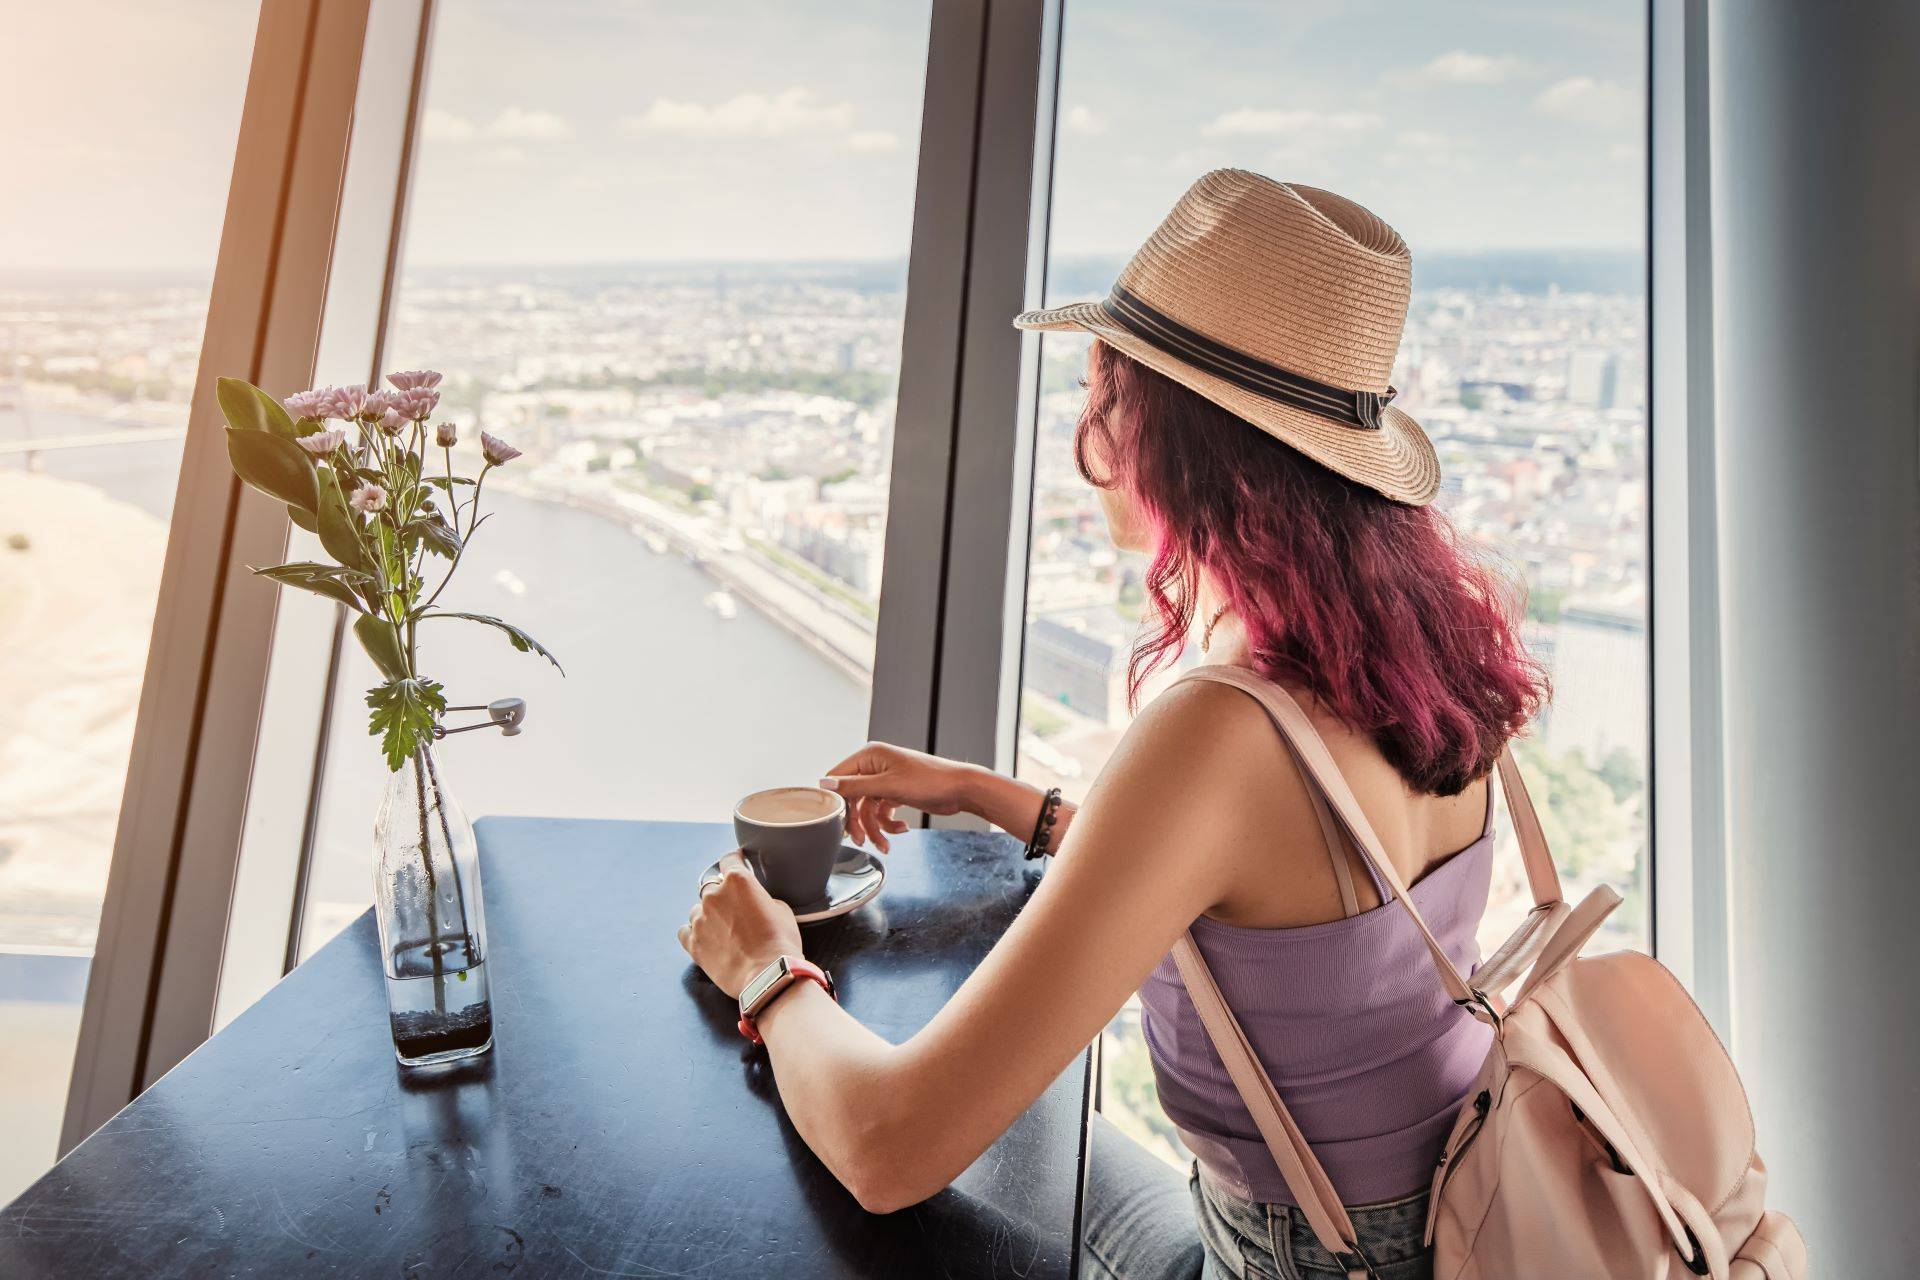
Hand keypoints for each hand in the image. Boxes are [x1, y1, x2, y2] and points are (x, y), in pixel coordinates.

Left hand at [679, 851, 804, 998]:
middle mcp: (713, 895)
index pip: (729, 859)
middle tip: (735, 909)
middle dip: (723, 894)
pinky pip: (685, 931)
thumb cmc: (780, 942)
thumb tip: (754, 902)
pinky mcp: (693, 943)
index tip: (735, 861)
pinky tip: (706, 939)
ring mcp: (700, 919)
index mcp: (737, 881)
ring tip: (725, 932)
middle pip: (712, 885)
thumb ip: (761, 898)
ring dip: (709, 916)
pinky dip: (694, 933)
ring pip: (698, 910)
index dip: (734, 860)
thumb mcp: (781, 909)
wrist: (768, 976)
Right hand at [820, 742, 981, 851]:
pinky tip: (901, 829)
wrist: (960, 789)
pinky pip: (881, 813)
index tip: (836, 822)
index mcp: (869, 756)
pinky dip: (888, 825)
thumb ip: (854, 786)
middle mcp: (874, 766)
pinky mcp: (895, 793)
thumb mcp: (888, 786)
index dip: (836, 801)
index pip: (837, 778)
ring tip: (885, 844)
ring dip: (874, 829)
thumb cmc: (929, 780)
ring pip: (866, 810)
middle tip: (861, 840)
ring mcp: (885, 780)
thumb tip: (823, 783)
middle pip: (851, 799)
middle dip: (857, 822)